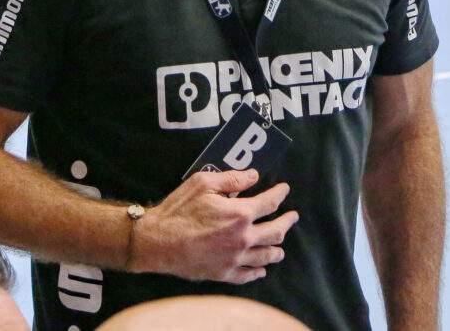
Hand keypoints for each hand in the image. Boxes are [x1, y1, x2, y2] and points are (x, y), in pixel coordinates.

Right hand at [128, 168, 298, 283]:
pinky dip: (259, 271)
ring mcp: (235, 259)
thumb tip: (252, 176)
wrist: (156, 241)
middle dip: (287, 221)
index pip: (270, 203)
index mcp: (240, 214)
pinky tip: (261, 268)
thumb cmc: (178, 210)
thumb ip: (231, 178)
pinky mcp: (224, 273)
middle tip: (293, 217)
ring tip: (280, 246)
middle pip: (276, 231)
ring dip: (277, 249)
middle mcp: (242, 238)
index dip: (280, 194)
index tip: (284, 190)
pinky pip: (249, 275)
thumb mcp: (203, 183)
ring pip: (267, 255)